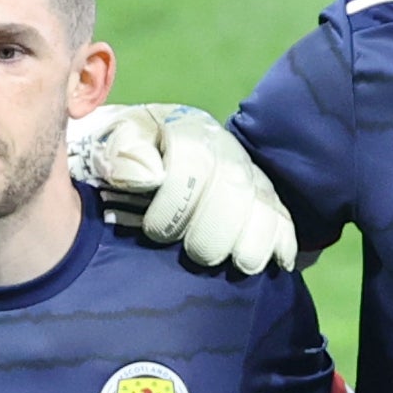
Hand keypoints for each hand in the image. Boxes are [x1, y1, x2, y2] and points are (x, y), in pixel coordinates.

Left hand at [69, 105, 303, 276]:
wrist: (135, 166)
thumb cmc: (119, 161)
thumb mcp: (109, 147)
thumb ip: (122, 153)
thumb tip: (152, 175)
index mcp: (185, 128)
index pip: (194, 161)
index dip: (178, 203)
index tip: (156, 234)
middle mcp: (223, 147)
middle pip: (235, 185)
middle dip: (216, 229)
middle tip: (198, 256)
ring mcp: (248, 173)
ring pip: (264, 203)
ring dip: (253, 240)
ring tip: (237, 265)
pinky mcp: (264, 199)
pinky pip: (283, 216)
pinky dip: (282, 241)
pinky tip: (278, 262)